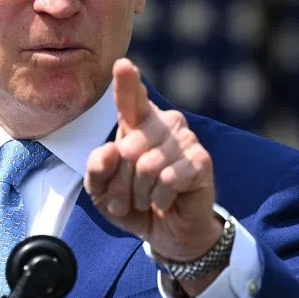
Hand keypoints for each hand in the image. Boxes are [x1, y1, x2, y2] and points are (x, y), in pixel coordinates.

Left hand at [85, 58, 222, 271]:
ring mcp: (184, 139)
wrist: (167, 232)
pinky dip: (159, 199)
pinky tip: (165, 201)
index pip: (130, 98)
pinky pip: (168, 179)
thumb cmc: (133, 204)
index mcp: (136, 123)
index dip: (127, 82)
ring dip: (139, 194)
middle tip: (126, 199)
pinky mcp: (201, 161)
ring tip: (146, 201)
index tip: (123, 64)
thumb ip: (97, 169)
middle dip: (120, 183)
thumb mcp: (101, 191)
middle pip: (127, 149)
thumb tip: (113, 149)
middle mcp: (163, 123)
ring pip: (146, 166)